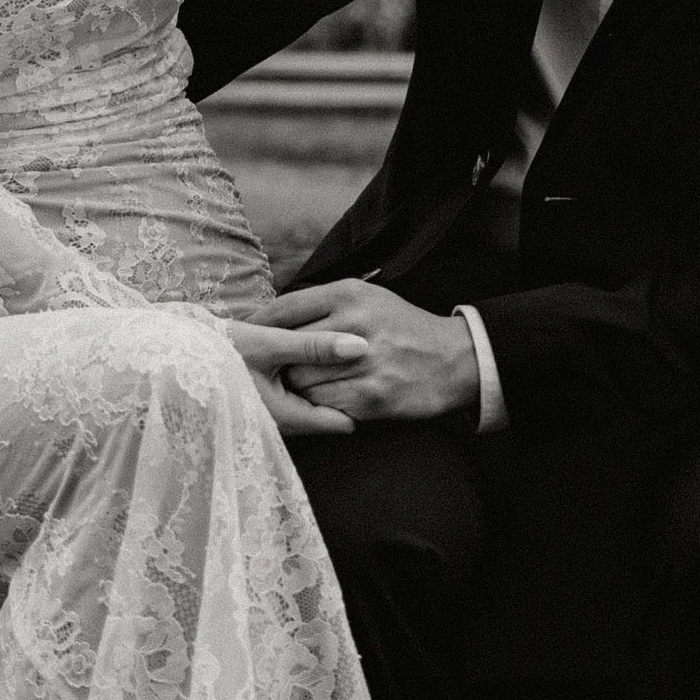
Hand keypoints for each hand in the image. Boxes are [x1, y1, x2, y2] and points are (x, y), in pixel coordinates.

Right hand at [220, 318, 370, 442]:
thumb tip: (361, 346)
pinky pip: (293, 400)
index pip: (337, 421)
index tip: (379, 378)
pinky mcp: (259, 404)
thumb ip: (315, 346)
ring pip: (309, 407)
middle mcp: (276, 425)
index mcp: (282, 417)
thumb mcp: (270, 344)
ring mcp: (267, 417)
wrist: (174, 355)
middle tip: (373, 370)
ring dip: (325, 388)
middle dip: (346, 395)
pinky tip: (312, 364)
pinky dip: (306, 385)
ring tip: (349, 364)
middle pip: (325, 416)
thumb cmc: (220, 349)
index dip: (360, 401)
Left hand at [243, 279, 477, 424]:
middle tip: (273, 370)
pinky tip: (327, 400)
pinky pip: (322, 404)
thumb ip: (325, 304)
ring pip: (301, 380)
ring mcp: (363, 362)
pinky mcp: (371, 396)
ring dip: (297, 387)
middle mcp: (355, 324)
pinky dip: (319, 405)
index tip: (246, 336)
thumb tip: (273, 316)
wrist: (453, 360)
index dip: (260, 325)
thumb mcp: (369, 298)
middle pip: (287, 348)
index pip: (285, 308)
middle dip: (278, 362)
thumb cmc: (402, 328)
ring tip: (303, 387)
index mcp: (350, 294)